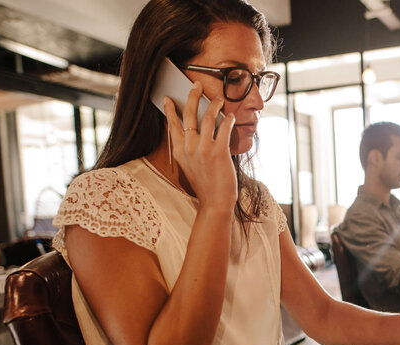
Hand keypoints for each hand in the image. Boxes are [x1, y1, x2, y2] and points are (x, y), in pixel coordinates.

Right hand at [163, 84, 236, 209]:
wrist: (215, 202)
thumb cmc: (204, 184)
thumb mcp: (189, 166)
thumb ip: (188, 148)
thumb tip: (194, 130)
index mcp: (179, 151)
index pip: (172, 125)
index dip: (171, 110)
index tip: (168, 99)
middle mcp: (188, 148)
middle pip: (188, 115)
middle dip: (192, 96)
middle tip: (197, 85)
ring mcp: (203, 149)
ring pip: (207, 117)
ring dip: (214, 104)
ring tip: (219, 98)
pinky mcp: (219, 152)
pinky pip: (224, 128)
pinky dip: (228, 119)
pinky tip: (231, 116)